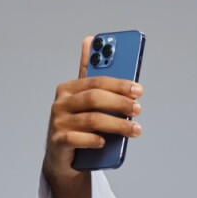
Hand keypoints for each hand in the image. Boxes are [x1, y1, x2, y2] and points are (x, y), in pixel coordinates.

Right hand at [42, 36, 143, 197]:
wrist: (63, 158)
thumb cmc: (79, 126)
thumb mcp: (85, 102)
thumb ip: (91, 76)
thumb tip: (91, 39)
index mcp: (69, 89)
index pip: (96, 82)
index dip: (118, 85)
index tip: (138, 89)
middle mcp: (60, 103)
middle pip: (94, 99)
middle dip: (119, 103)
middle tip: (138, 109)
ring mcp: (57, 123)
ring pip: (91, 120)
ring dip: (116, 125)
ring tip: (135, 130)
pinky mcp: (57, 143)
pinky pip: (76, 139)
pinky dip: (92, 140)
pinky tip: (105, 142)